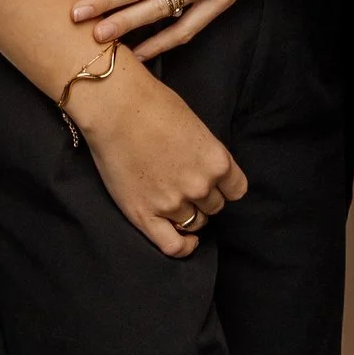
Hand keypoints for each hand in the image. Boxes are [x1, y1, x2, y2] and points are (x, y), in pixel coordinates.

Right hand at [66, 55, 247, 257]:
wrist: (117, 109)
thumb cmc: (155, 107)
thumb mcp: (198, 128)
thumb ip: (207, 155)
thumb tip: (209, 172)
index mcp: (218, 162)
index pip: (237, 190)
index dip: (225, 187)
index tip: (215, 183)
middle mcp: (200, 186)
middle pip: (215, 206)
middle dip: (204, 197)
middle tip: (187, 184)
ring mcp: (173, 204)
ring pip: (194, 223)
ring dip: (189, 214)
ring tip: (175, 199)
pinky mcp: (145, 216)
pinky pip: (173, 246)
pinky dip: (183, 247)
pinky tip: (186, 241)